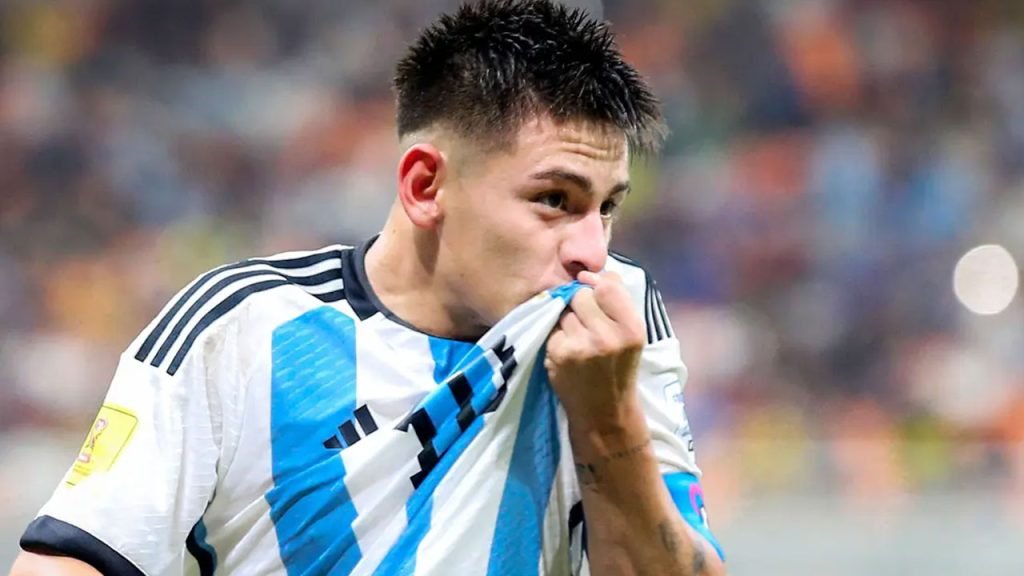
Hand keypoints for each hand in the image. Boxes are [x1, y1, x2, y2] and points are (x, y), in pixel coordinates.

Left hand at [545, 270, 646, 435]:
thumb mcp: (631, 336)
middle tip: (587, 324)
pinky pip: (552, 327)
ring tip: (578, 339)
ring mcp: (581, 346)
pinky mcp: (558, 354)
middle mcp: (608, 337)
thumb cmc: (619, 369)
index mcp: (633, 329)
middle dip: (580, 304)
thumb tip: (591, 273)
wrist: (604, 412)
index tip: (593, 292)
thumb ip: (617, 302)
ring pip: (564, 310)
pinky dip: (556, 335)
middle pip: (582, 294)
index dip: (596, 284)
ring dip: (567, 319)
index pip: (608, 285)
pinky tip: (566, 351)